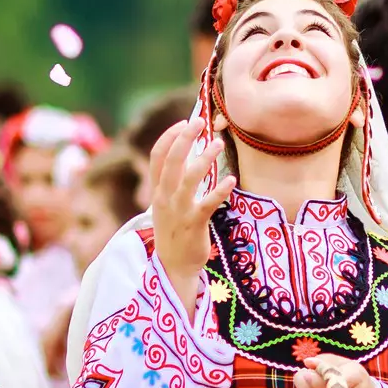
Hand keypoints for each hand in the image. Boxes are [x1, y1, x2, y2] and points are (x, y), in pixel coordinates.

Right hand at [149, 122, 233, 305]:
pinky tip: (231, 180)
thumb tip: (187, 154)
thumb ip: (173, 181)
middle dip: (184, 138)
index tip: (184, 122)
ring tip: (218, 144)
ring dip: (203, 158)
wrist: (174, 266)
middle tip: (200, 120)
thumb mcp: (167, 204)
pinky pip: (207, 203)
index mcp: (157, 191)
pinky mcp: (194, 224)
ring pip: (188, 179)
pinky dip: (219, 190)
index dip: (169, 136)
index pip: (157, 156)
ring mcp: (179, 211)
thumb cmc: (175, 230)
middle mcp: (164, 198)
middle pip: (171, 161)